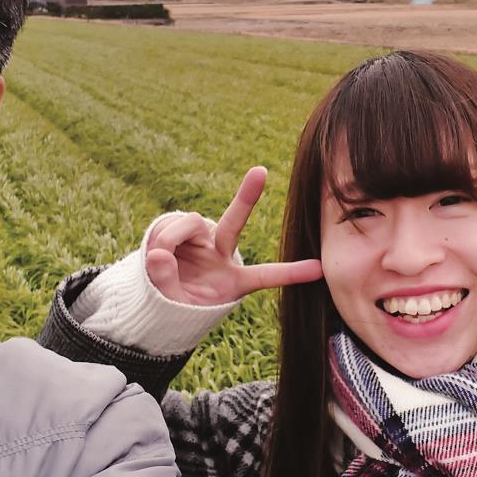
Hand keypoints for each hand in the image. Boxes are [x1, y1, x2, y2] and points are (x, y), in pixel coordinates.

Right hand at [145, 166, 322, 305]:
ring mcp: (204, 238)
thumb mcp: (172, 305)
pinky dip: (161, 237)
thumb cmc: (172, 306)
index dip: (290, 273)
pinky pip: (171, 223)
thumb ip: (166, 283)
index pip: (264, 276)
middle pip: (235, 223)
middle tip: (260, 170)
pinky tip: (157, 250)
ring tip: (160, 260)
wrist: (156, 295)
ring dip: (171, 239)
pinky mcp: (185, 229)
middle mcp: (223, 254)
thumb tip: (160, 253)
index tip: (320, 269)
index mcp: (233, 281)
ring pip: (190, 223)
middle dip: (246, 196)